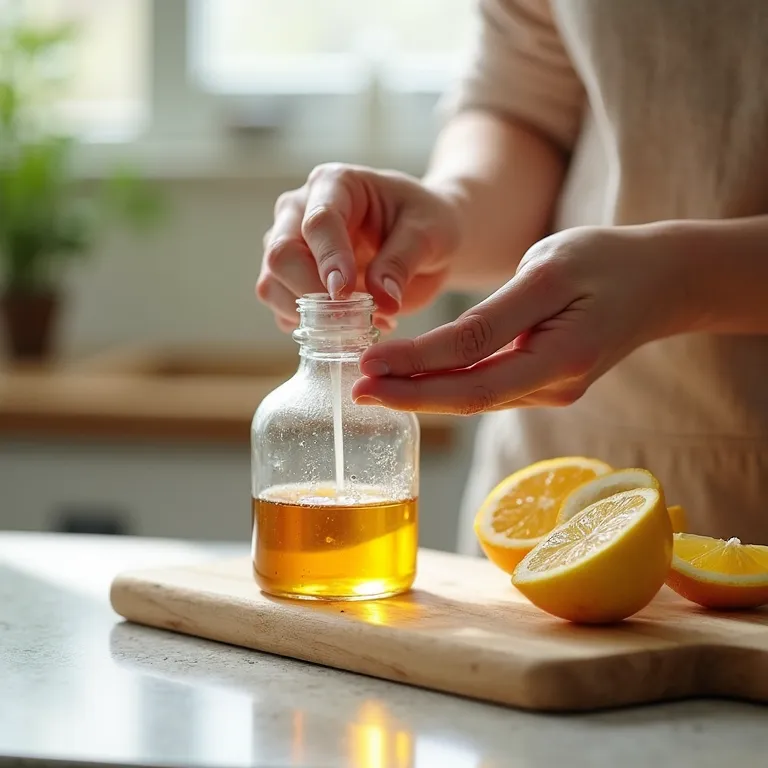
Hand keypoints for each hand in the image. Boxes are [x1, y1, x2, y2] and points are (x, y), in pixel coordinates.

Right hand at [257, 163, 461, 330]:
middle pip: (281, 254)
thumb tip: (382, 300)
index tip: (344, 293)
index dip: (329, 260)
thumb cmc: (427, 223)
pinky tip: (350, 328)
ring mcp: (290, 246)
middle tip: (351, 318)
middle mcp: (300, 211)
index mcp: (335, 184)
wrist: (425, 240)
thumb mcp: (428, 234)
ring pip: (272, 285)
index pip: (318, 222)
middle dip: (309, 292)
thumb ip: (402, 262)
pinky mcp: (290, 281)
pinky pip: (283, 310)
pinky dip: (312, 328)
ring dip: (309, 316)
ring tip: (361, 323)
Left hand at [352, 225, 693, 413]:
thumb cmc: (606, 262)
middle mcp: (556, 387)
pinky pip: (490, 390)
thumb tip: (437, 350)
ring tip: (372, 384)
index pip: (472, 373)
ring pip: (477, 399)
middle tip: (356, 390)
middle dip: (408, 396)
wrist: (660, 281)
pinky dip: (448, 385)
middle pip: (469, 399)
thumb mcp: (548, 270)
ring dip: (422, 393)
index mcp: (561, 356)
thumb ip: (495, 313)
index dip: (416, 374)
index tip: (367, 369)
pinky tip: (414, 379)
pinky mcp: (547, 386)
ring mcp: (553, 392)